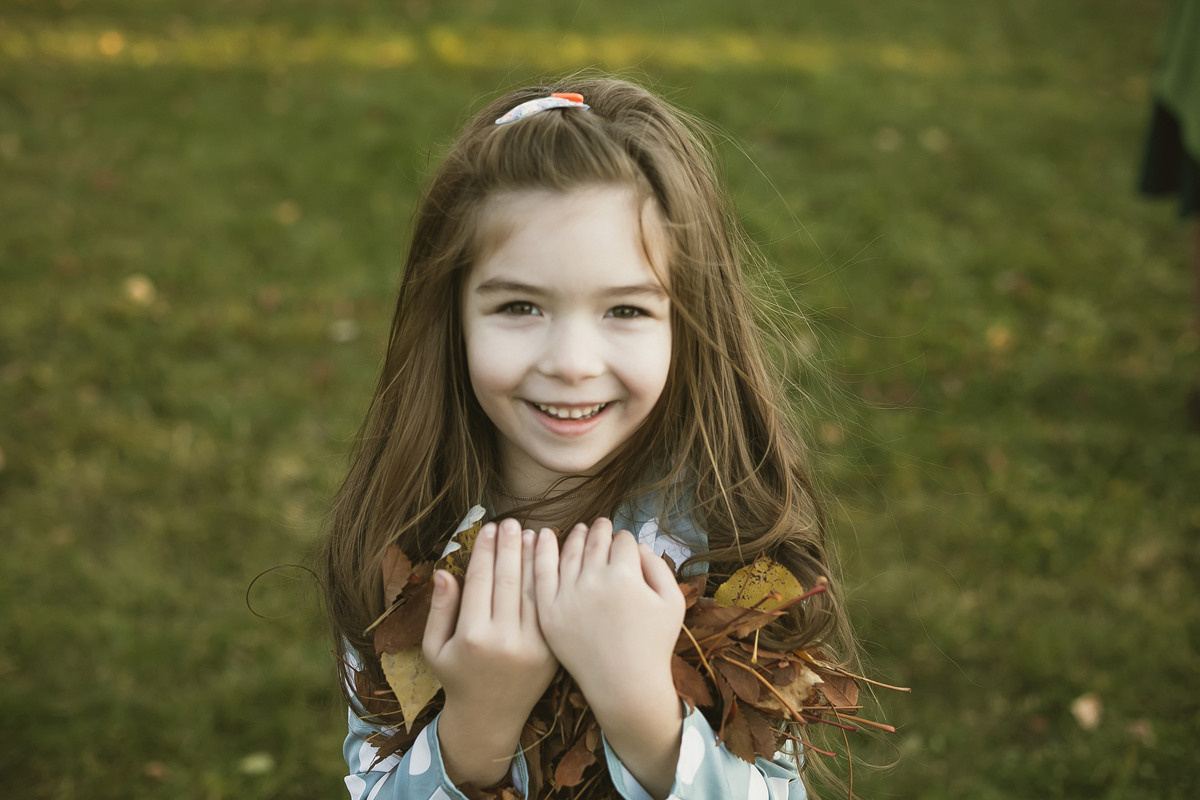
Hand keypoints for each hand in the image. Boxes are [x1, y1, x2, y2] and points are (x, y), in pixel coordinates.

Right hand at [422, 519, 558, 787]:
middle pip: (508, 581)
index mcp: (472, 637)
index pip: (480, 581)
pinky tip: (551, 562)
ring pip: (533, 591)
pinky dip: (550, 583)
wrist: (491, 718)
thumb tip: (444, 571)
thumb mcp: (435, 648)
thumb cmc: (457, 678)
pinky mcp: (551, 651)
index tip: (489, 528)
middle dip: (510, 547)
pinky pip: (549, 608)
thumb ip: (439, 609)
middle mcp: (504, 641)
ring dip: (535, 559)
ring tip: (533, 533)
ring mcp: (532, 647)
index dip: (485, 551)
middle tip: (512, 522)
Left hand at [534, 519, 685, 798]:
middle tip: (601, 524)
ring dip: (575, 536)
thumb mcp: (673, 603)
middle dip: (600, 530)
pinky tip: (544, 537)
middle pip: (595, 541)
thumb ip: (659, 567)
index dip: (625, 539)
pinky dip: (542, 551)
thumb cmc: (654, 645)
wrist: (624, 686)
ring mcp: (567, 597)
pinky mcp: (549, 612)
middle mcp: (594, 581)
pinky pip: (541, 573)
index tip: (623, 541)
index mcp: (625, 577)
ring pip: (569, 552)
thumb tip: (637, 545)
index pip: (623, 541)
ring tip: (580, 530)